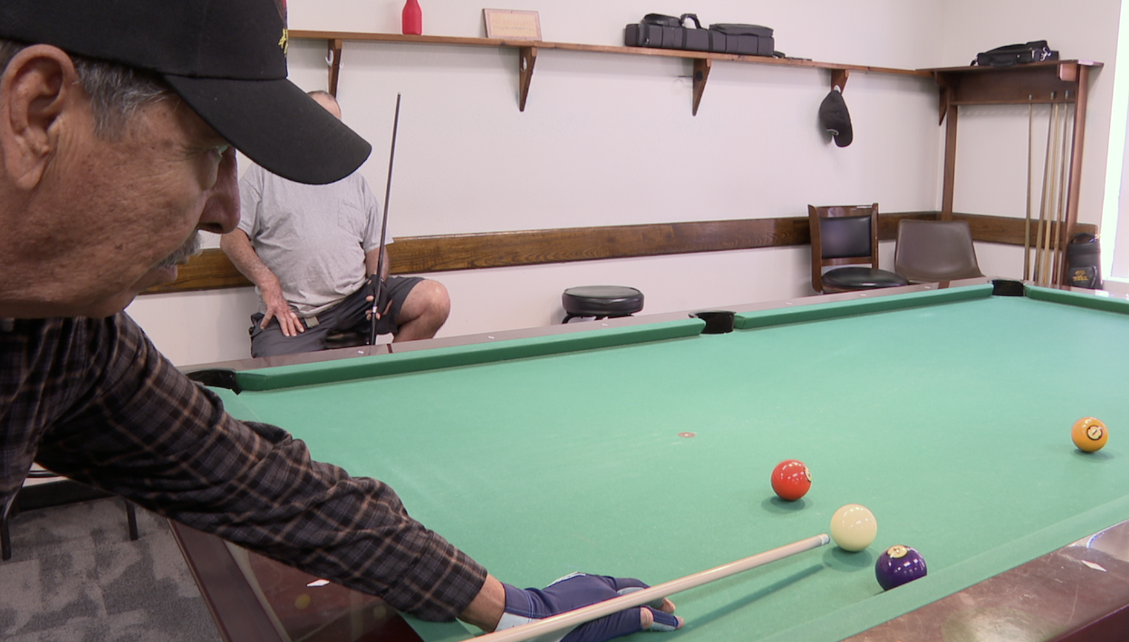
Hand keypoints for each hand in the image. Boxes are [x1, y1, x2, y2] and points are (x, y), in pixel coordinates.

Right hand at [260, 285, 302, 336]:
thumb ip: (282, 308)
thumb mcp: (281, 302)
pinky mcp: (271, 307)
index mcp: (286, 308)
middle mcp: (284, 309)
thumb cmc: (275, 293)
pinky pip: (268, 316)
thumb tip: (282, 312)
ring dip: (285, 328)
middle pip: (290, 320)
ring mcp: (278, 308)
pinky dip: (265, 322)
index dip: (298, 324)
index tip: (301, 330)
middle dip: (293, 328)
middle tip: (295, 335)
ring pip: (283, 320)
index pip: (294, 317)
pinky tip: (263, 326)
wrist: (271, 286)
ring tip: (286, 334)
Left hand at [364, 274, 392, 320]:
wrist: (377, 280)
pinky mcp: (384, 303)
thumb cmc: (373, 283)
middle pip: (384, 309)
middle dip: (377, 314)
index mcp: (385, 293)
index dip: (380, 310)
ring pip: (383, 310)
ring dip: (375, 314)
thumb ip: (370, 292)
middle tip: (369, 317)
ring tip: (367, 316)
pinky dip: (375, 312)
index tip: (376, 317)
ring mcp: (386, 301)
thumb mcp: (371, 285)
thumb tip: (369, 299)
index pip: (384, 303)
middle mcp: (387, 298)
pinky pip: (381, 309)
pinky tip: (369, 314)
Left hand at [498, 573, 681, 641]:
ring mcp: (584, 581)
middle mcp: (597, 583)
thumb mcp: (592, 630)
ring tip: (643, 607)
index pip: (641, 598)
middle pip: (632, 589)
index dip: (660, 608)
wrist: (523, 614)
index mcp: (604, 593)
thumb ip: (622, 621)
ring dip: (633, 595)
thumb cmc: (556, 627)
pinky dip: (615, 594)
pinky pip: (601, 586)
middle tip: (664, 611)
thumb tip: (649, 615)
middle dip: (650, 599)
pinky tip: (613, 603)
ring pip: (617, 587)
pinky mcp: (573, 584)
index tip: (675, 616)